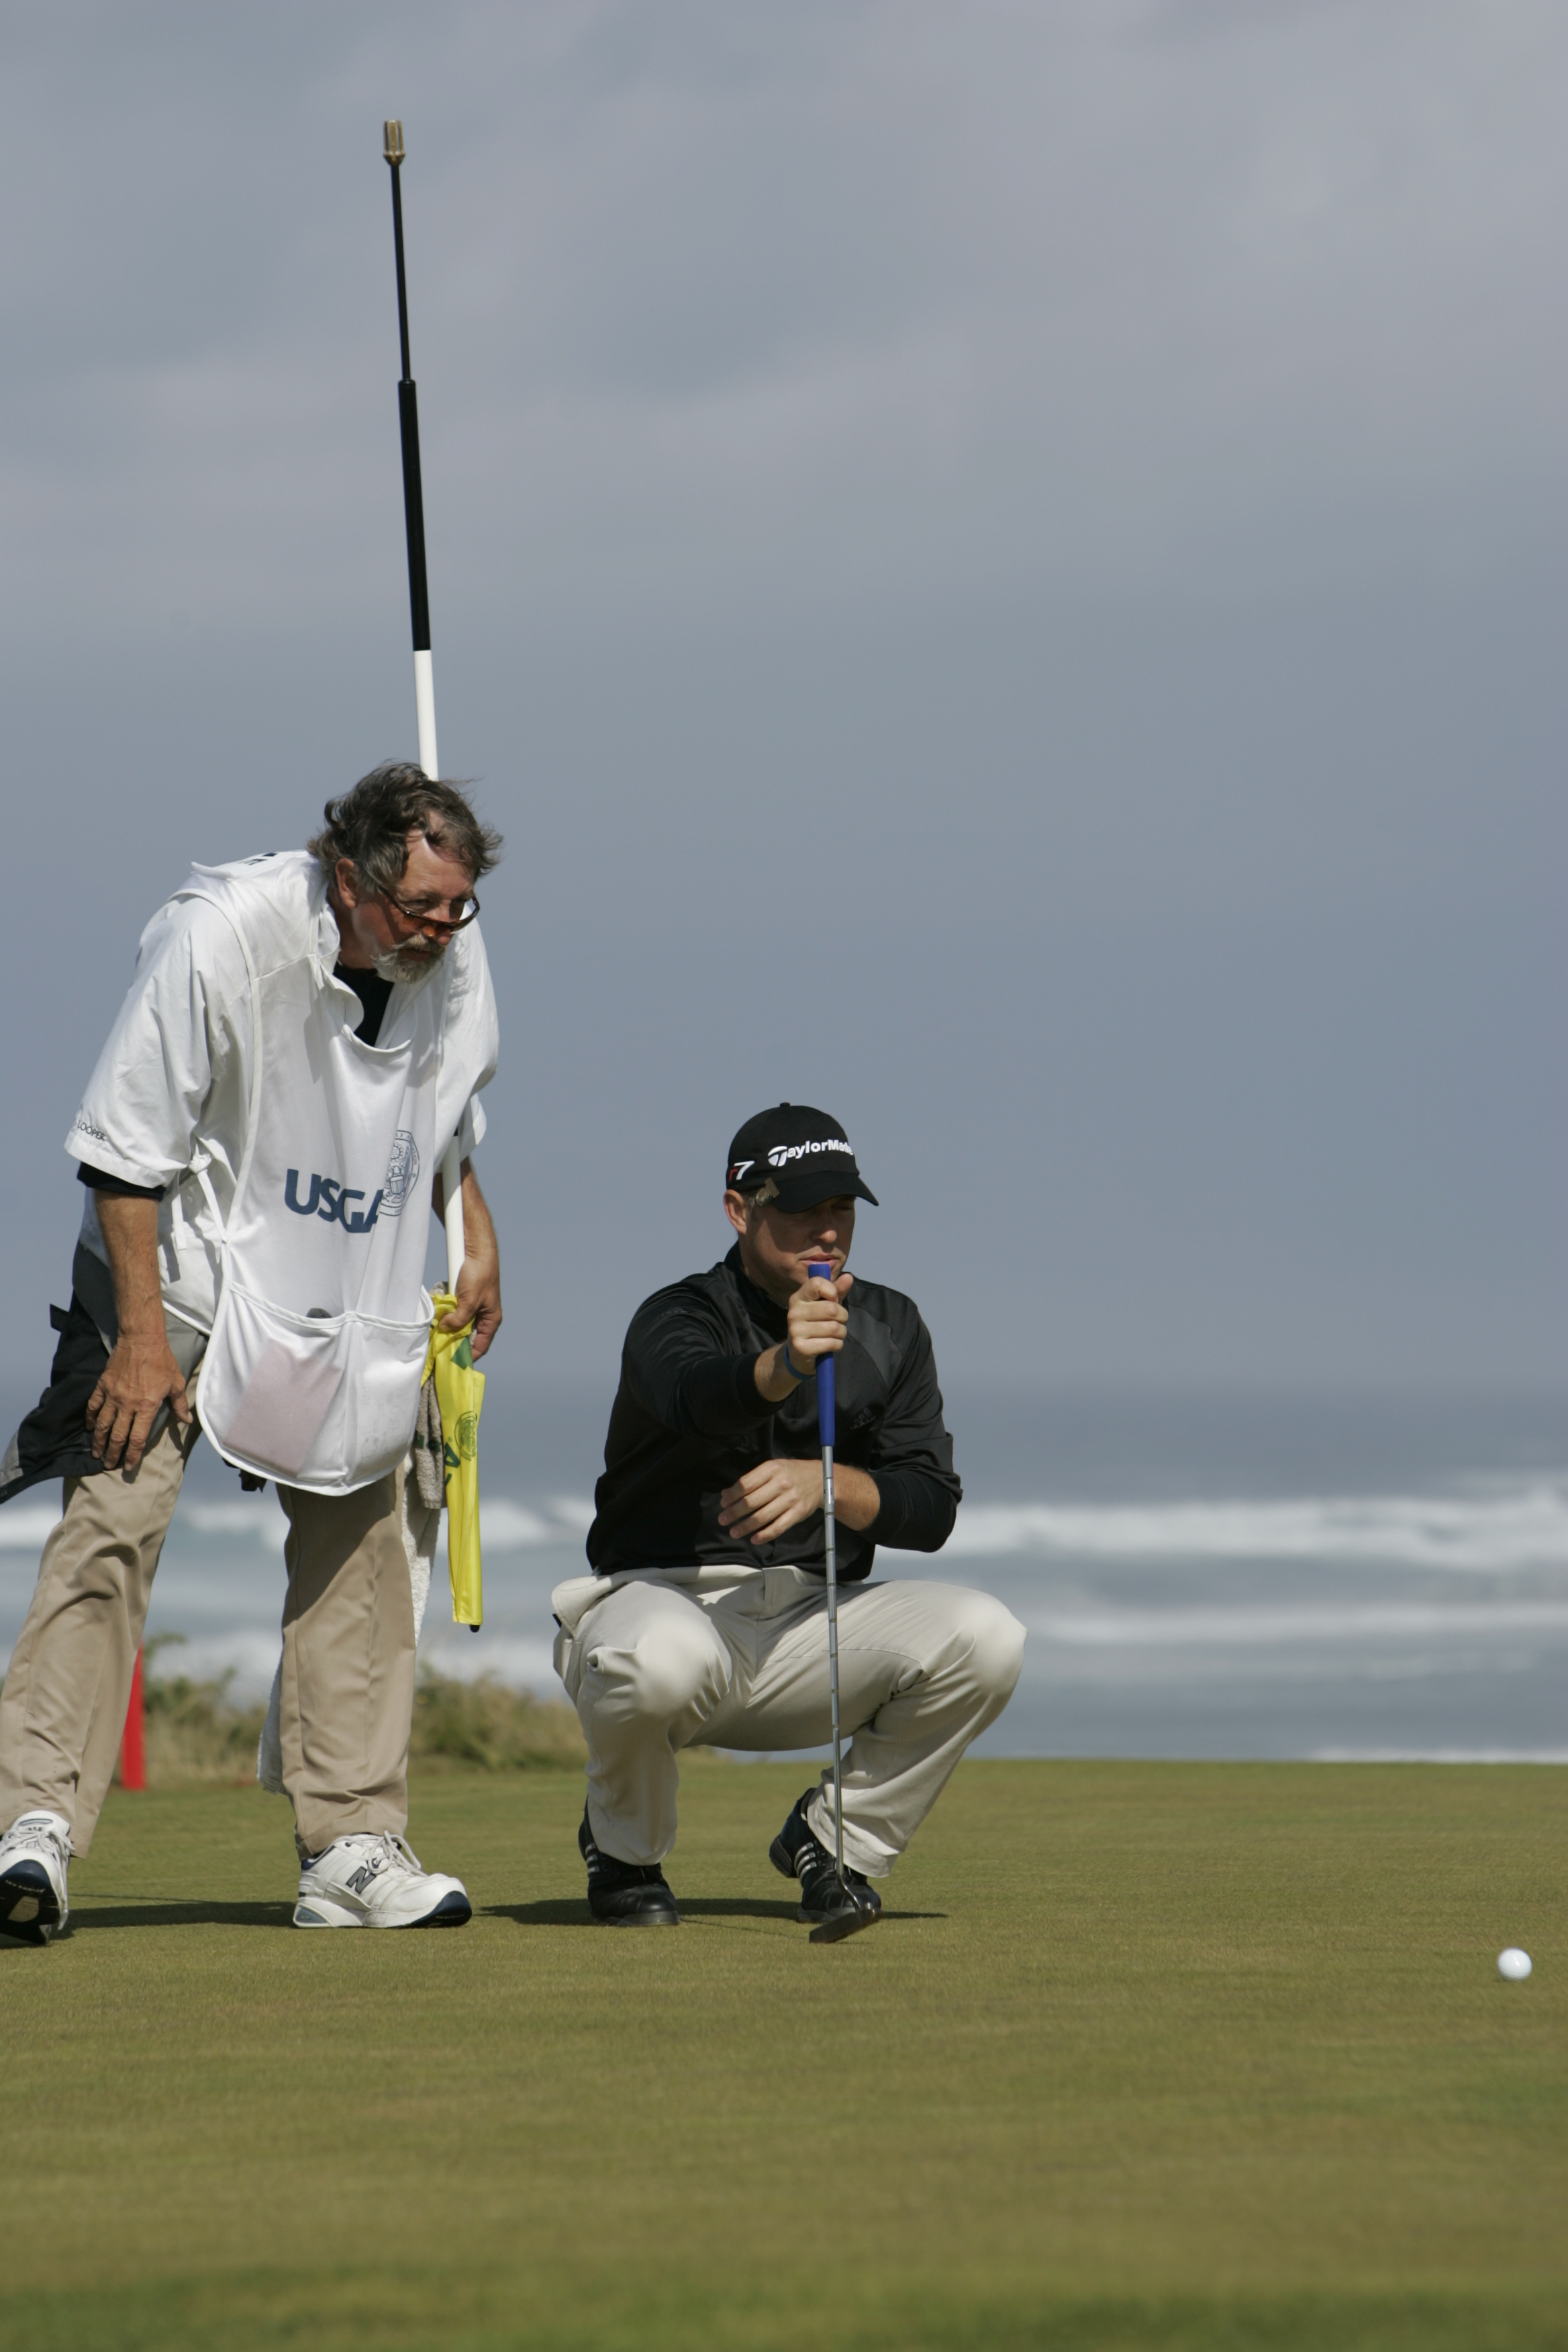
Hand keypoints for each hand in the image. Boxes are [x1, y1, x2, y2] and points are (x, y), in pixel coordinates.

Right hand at [87, 1333, 190, 1472]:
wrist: (142, 1339)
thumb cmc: (162, 1360)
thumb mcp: (176, 1383)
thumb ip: (180, 1404)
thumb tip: (187, 1421)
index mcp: (147, 1407)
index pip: (137, 1439)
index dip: (132, 1456)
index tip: (128, 1467)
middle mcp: (128, 1404)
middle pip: (117, 1436)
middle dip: (113, 1453)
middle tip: (109, 1464)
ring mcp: (113, 1395)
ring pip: (103, 1424)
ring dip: (99, 1441)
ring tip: (97, 1452)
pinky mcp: (103, 1385)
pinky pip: (94, 1406)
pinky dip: (91, 1418)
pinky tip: (90, 1427)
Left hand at [436, 1162, 502, 1360]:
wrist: (477, 1248)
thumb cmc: (479, 1273)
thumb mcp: (468, 1300)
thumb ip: (458, 1319)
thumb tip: (444, 1330)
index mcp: (492, 1319)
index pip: (481, 1346)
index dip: (468, 1357)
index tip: (452, 1364)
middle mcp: (484, 1315)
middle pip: (468, 1337)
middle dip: (454, 1342)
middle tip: (438, 1349)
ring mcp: (474, 1306)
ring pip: (460, 1325)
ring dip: (448, 1328)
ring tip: (435, 1333)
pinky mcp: (464, 1297)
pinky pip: (454, 1312)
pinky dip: (446, 1315)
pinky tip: (436, 1316)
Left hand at [718, 1457, 824, 1544]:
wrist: (820, 1479)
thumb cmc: (791, 1473)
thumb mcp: (772, 1469)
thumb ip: (750, 1480)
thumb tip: (726, 1494)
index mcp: (772, 1469)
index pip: (746, 1484)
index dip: (732, 1496)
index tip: (723, 1503)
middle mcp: (781, 1483)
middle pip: (751, 1501)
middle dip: (734, 1513)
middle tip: (723, 1520)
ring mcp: (790, 1499)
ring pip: (762, 1516)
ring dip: (745, 1526)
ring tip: (733, 1532)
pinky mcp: (798, 1513)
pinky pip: (778, 1527)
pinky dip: (765, 1535)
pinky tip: (754, 1539)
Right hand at [753, 1267, 854, 1403]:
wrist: (798, 1354)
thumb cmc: (815, 1325)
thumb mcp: (825, 1305)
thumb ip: (836, 1291)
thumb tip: (848, 1277)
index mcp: (798, 1297)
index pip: (817, 1283)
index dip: (832, 1291)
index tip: (833, 1300)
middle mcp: (794, 1312)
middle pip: (832, 1309)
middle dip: (843, 1317)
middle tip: (838, 1322)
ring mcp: (796, 1330)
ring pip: (834, 1328)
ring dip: (841, 1333)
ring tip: (834, 1334)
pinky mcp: (801, 1347)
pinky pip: (832, 1343)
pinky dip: (838, 1345)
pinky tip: (831, 1345)